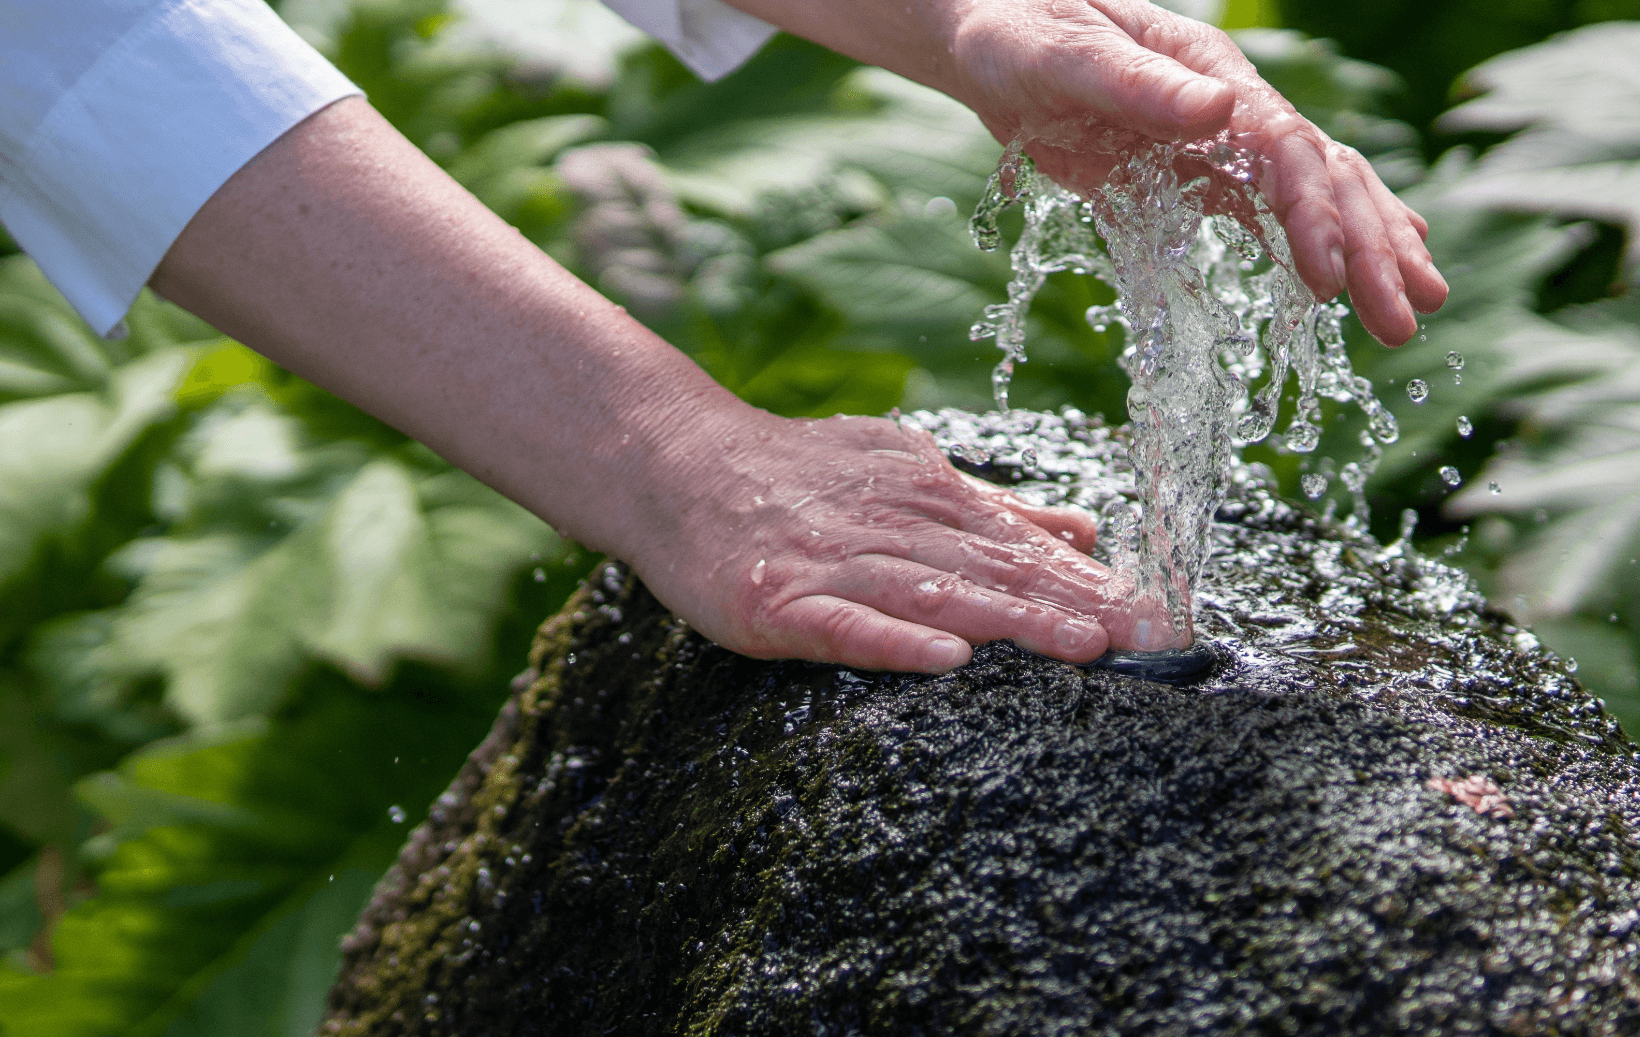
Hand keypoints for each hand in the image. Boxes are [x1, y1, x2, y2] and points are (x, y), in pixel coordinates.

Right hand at [619, 407, 1182, 672]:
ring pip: (935, 592)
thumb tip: (1084, 532)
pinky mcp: (778, 600)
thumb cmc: (797, 478)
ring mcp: (834, 562)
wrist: (679, 462)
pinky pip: (843, 624)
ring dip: (1010, 619)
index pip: (1020, 543)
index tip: (1161, 612)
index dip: (1091, 581)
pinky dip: (894, 639)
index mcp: (926, 494)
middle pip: (994, 568)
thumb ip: (991, 509)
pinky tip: (945, 660)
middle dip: (1076, 604)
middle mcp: (890, 523)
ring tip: (1081, 647)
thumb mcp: (902, 474)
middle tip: (1150, 636)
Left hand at [724, 0, 1447, 345]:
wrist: (994, 39)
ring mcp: (1216, 146)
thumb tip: (1219, 111)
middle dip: (1367, 250)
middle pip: (1320, 180)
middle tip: (1407, 320)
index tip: (1333, 278)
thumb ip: (1137, 85)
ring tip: (1412, 312)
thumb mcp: (1069, 54)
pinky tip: (1353, 278)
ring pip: (1310, 198)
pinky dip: (1316, 245)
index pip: (1285, 150)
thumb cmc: (1023, 32)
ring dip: (1364, 254)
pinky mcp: (1190, 177)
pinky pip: (1265, 215)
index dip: (1314, 215)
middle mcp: (1231, 110)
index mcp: (1212, 75)